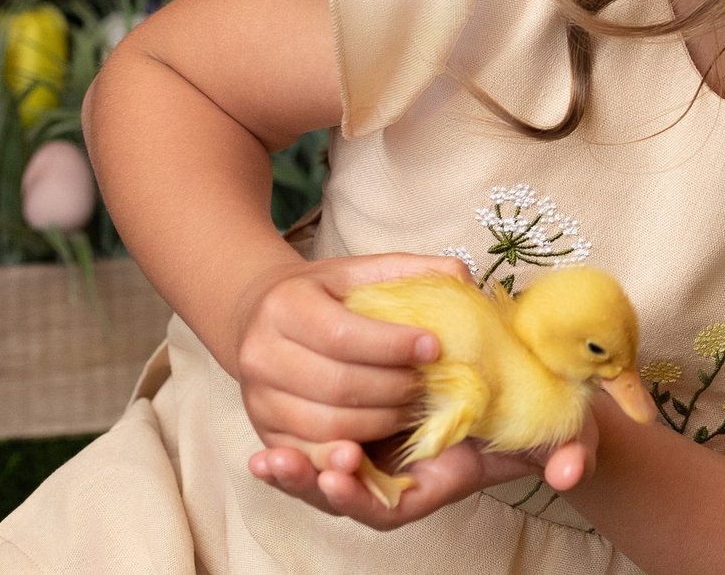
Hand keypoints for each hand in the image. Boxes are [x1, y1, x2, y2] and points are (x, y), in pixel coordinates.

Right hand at [230, 252, 470, 453]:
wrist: (261, 319)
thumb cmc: (325, 295)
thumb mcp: (362, 270)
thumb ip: (413, 272)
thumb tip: (466, 280)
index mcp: (284, 306)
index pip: (343, 336)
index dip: (393, 346)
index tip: (435, 347)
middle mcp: (260, 355)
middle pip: (338, 386)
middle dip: (395, 388)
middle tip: (433, 384)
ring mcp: (258, 399)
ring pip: (329, 425)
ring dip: (383, 422)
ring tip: (416, 407)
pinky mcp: (265, 433)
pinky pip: (313, 453)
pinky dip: (355, 451)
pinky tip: (387, 436)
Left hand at [247, 407, 599, 530]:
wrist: (533, 387)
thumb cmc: (544, 414)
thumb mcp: (564, 433)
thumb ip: (569, 453)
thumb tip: (569, 474)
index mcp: (441, 480)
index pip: (392, 507)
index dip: (362, 498)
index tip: (337, 475)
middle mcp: (406, 480)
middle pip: (348, 500)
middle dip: (314, 487)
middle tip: (291, 465)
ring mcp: (386, 458)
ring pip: (327, 479)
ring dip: (295, 472)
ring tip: (267, 459)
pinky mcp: (372, 428)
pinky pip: (324, 448)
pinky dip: (295, 448)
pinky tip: (266, 446)